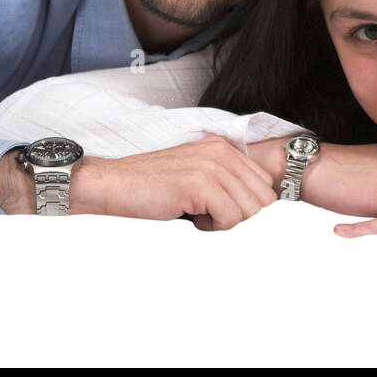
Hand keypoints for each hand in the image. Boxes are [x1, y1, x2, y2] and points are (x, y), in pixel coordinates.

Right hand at [0, 137, 277, 229]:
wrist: (111, 186)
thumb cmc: (151, 189)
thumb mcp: (196, 179)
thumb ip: (226, 185)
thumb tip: (260, 214)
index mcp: (224, 147)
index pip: (266, 185)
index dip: (250, 210)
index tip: (223, 215)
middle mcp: (222, 151)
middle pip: (264, 200)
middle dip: (243, 219)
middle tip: (210, 218)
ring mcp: (212, 165)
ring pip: (250, 211)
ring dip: (226, 224)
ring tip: (198, 216)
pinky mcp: (200, 183)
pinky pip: (231, 219)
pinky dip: (213, 228)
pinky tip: (190, 218)